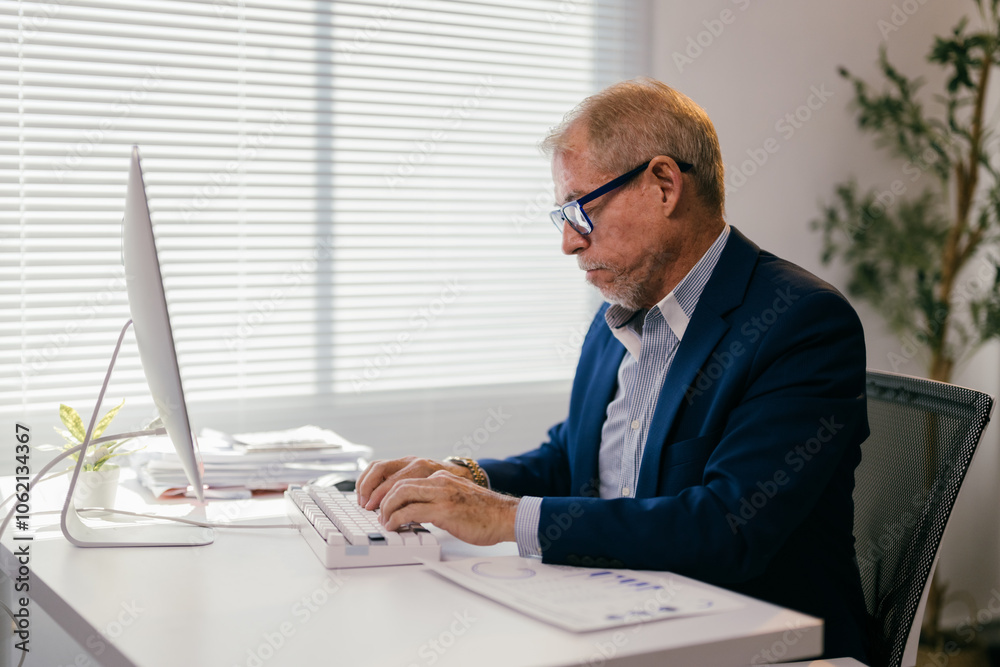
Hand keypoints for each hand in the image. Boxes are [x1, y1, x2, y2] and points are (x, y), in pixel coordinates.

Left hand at [379, 471, 517, 545]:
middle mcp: (439, 480)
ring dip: (387, 509)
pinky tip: (394, 526)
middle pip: (399, 483)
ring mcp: (442, 494)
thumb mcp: (456, 497)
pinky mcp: (444, 510)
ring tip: (383, 520)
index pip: (404, 477)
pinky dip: (398, 519)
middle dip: (381, 497)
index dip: (387, 489)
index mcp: (440, 476)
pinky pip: (412, 511)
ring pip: (402, 493)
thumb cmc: (483, 512)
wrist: (505, 516)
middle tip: (374, 511)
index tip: (378, 502)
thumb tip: (414, 510)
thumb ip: (436, 498)